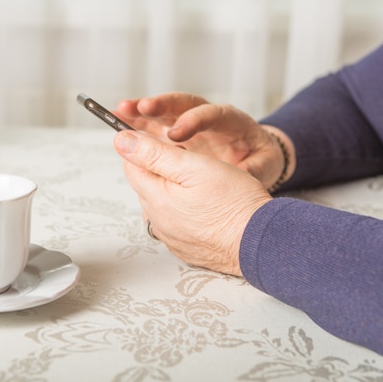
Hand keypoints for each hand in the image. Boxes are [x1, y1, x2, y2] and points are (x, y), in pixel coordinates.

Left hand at [113, 130, 271, 275]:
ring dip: (171, 187)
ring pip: (161, 202)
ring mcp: (172, 236)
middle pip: (146, 183)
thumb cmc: (233, 202)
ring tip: (197, 178)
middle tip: (185, 155)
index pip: (131, 164)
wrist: (262, 243)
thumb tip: (121, 140)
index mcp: (155, 198)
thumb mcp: (193, 166)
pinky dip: (183, 208)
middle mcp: (158, 221)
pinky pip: (175, 221)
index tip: (157, 135)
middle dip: (157, 165)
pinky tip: (203, 202)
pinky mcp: (186, 246)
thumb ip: (153, 153)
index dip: (141, 145)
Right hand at [116, 92, 295, 190]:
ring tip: (119, 111)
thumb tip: (243, 175)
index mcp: (230, 121)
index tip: (176, 134)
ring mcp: (188, 123)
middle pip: (181, 104)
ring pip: (162, 112)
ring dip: (141, 111)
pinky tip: (118, 124)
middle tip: (141, 108)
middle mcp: (205, 117)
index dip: (192, 121)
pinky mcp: (174, 133)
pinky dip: (135, 125)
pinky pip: (153, 127)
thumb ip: (254, 167)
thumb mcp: (264, 164)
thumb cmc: (259, 158)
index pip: (210, 114)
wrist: (253, 156)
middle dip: (160, 105)